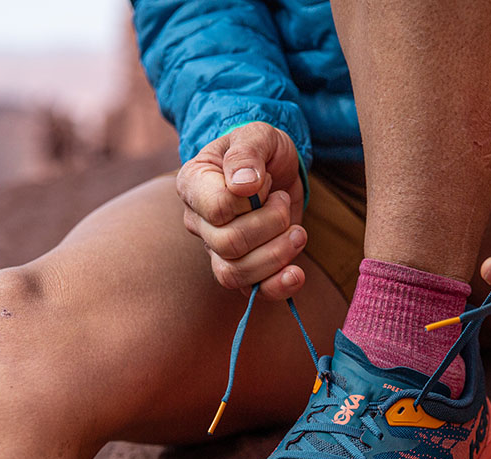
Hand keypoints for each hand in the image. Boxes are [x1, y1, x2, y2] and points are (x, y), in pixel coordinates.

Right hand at [176, 121, 306, 299]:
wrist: (275, 167)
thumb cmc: (260, 149)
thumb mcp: (257, 134)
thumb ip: (248, 152)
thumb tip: (244, 185)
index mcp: (193, 185)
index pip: (217, 208)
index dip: (250, 200)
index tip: (264, 180)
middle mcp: (199, 222)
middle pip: (228, 245)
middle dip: (271, 225)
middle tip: (283, 201)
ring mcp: (217, 250)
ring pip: (236, 273)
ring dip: (278, 254)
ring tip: (297, 232)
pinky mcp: (243, 268)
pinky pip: (251, 292)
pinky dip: (276, 287)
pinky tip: (296, 274)